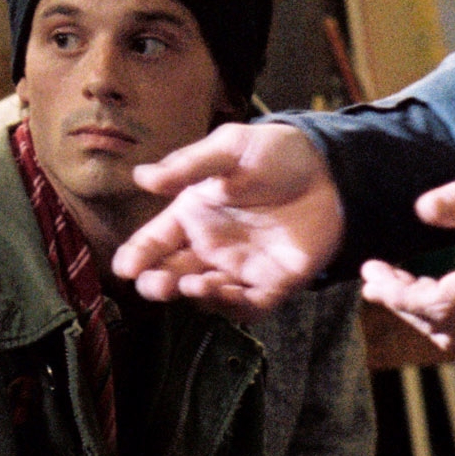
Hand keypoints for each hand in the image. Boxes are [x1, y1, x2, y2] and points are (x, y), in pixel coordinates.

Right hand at [110, 122, 344, 313]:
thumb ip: (188, 166)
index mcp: (193, 214)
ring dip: (196, 294)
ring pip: (207, 294)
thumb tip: (142, 178)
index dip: (138, 255)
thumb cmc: (275, 153)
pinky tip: (227, 292)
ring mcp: (240, 266)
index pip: (155, 241)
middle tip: (155, 284)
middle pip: (174, 273)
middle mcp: (211, 245)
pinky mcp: (273, 283)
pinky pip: (248, 305)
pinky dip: (234, 306)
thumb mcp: (229, 149)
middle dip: (159, 283)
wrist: (330, 170)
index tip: (124, 268)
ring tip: (192, 284)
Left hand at [359, 163, 454, 351]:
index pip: (434, 303)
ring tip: (394, 285)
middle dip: (400, 303)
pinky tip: (433, 291)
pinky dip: (447, 316)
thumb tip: (421, 211)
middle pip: (438, 323)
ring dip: (421, 312)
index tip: (371, 270)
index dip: (396, 292)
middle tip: (374, 277)